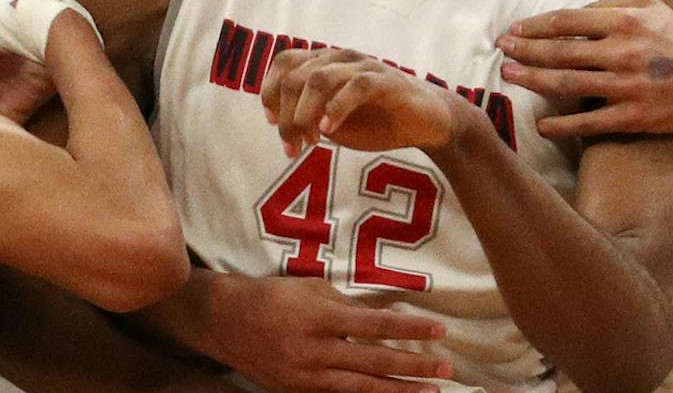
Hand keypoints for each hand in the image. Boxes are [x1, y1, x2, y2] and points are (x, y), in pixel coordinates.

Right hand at [185, 272, 452, 392]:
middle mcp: (314, 351)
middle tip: (447, 368)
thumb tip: (383, 318)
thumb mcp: (310, 290)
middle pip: (374, 362)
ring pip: (362, 388)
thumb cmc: (271, 296)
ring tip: (430, 391)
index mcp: (318, 318)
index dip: (409, 329)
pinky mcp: (300, 392)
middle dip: (414, 366)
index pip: (375, 325)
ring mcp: (306, 377)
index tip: (440, 330)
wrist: (225, 322)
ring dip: (399, 391)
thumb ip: (347, 305)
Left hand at [261, 49, 462, 155]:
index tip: (273, 123)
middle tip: (292, 145)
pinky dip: (336, 108)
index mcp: (325, 63)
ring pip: (319, 78)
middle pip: (296, 76)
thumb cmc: (377, 120)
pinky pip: (355, 86)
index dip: (270, 91)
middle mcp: (340, 58)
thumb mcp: (334, 122)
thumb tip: (284, 124)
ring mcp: (364, 66)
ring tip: (310, 140)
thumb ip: (309, 117)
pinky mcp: (386, 80)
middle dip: (286, 114)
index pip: (285, 63)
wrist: (427, 123)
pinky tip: (329, 130)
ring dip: (305, 113)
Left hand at [497, 0, 672, 138]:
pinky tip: (541, 126)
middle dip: (525, 51)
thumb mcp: (652, 7)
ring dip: (533, 80)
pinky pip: (589, 122)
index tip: (514, 30)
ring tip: (510, 76)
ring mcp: (626, 87)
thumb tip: (575, 11)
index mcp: (625, 22)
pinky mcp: (633, 117)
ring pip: (567, 84)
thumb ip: (612, 3)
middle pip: (560, 51)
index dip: (535, 26)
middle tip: (502, 51)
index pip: (567, 21)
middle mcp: (622, 52)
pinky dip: (561, 125)